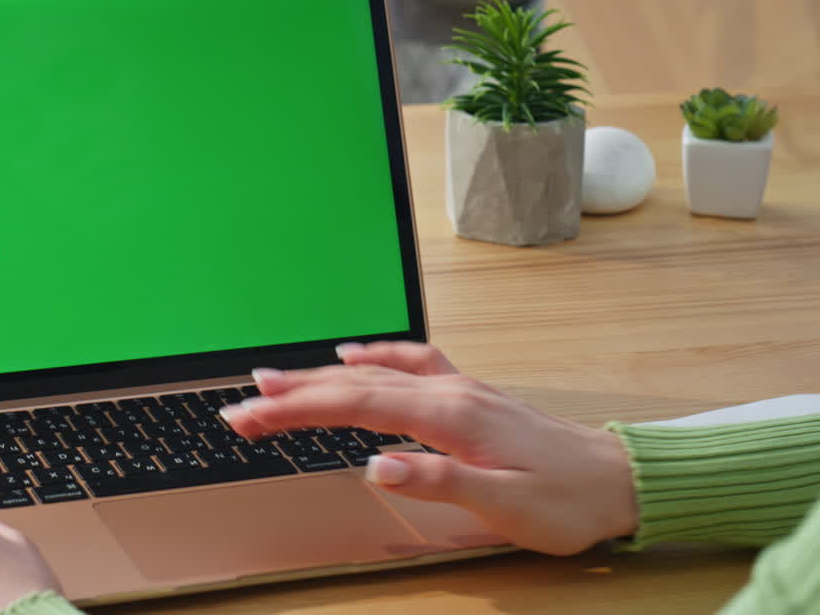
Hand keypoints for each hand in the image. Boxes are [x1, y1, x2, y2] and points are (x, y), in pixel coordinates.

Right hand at [220, 342, 637, 554]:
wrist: (618, 478)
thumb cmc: (566, 498)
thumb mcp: (506, 505)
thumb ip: (439, 480)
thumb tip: (377, 464)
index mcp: (449, 416)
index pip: (353, 406)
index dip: (295, 409)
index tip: (249, 417)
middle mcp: (448, 391)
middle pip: (352, 383)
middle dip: (291, 393)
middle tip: (240, 406)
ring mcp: (457, 387)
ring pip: (373, 372)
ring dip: (319, 376)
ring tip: (273, 380)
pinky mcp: (466, 394)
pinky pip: (408, 363)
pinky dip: (371, 356)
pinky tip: (351, 354)